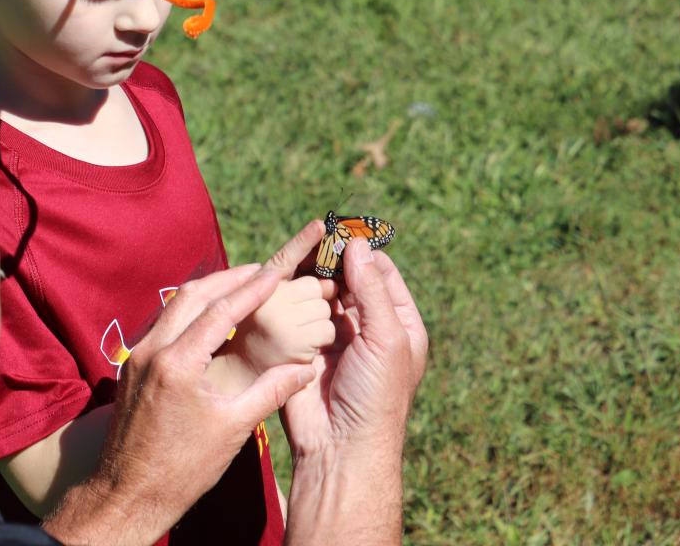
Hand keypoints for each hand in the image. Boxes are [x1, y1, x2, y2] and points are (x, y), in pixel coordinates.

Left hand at [44, 228, 321, 545]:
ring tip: (240, 286)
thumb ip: (270, 391)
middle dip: (228, 279)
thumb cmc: (182, 469)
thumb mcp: (233, 429)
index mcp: (177, 364)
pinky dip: (190, 312)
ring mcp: (136, 357)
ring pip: (174, 306)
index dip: (252, 288)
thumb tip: (306, 368)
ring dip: (207, 292)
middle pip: (192, 295)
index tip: (276, 271)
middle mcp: (151, 351)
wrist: (128, 495)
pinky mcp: (132, 367)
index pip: (220, 310)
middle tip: (261, 270)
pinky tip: (211, 319)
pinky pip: (163, 325)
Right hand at [279, 235, 427, 545]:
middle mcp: (367, 327)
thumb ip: (372, 290)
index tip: (342, 233)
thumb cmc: (376, 397)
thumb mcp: (386, 338)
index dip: (363, 252)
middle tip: (313, 244)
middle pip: (348, 280)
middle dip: (332, 264)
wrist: (339, 446)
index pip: (382, 274)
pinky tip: (282, 286)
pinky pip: (298, 314)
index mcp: (397, 324)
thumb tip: (357, 245)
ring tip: (298, 267)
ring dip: (311, 282)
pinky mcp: (304, 348)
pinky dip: (292, 300)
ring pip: (321, 294)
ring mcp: (334, 337)